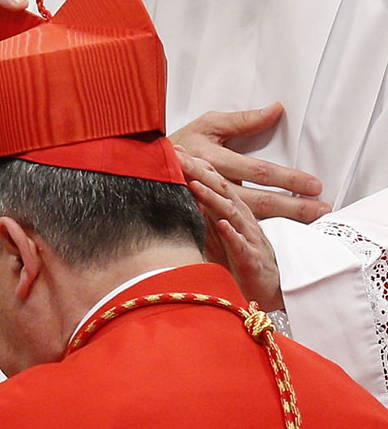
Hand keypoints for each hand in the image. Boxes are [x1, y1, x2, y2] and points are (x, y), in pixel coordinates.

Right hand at [169, 103, 329, 222]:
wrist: (146, 166)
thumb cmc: (182, 142)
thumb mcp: (208, 124)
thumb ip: (243, 120)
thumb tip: (276, 110)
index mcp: (212, 158)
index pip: (256, 171)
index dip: (286, 179)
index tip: (313, 184)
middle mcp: (210, 183)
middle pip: (257, 200)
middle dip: (292, 206)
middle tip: (320, 209)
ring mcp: (205, 203)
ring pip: (248, 216)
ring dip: (282, 221)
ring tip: (309, 222)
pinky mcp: (202, 217)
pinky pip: (232, 226)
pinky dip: (257, 232)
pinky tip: (276, 237)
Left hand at [177, 148, 283, 311]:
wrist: (266, 290)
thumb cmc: (236, 259)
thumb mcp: (213, 230)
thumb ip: (198, 210)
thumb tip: (176, 189)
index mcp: (230, 208)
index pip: (213, 180)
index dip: (195, 165)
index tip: (175, 150)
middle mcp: (240, 218)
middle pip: (221, 189)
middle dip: (200, 172)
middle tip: (181, 157)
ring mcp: (247, 237)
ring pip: (230, 213)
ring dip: (212, 198)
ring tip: (195, 185)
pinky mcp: (251, 260)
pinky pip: (241, 246)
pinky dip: (232, 234)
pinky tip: (222, 225)